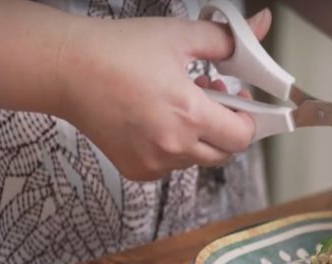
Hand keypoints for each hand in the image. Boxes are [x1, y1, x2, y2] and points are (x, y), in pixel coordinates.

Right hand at [55, 9, 271, 181]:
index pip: (241, 137)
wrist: (69, 70)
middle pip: (223, 155)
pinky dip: (173, 149)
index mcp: (188, 114)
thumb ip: (226, 39)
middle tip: (213, 99)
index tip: (239, 102)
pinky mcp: (136, 169)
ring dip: (198, 138)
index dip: (247, 120)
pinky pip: (170, 167)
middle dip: (226, 129)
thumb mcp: (179, 36)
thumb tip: (263, 26)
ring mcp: (153, 163)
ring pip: (195, 160)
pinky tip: (158, 120)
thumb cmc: (117, 51)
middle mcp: (172, 146)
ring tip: (180, 105)